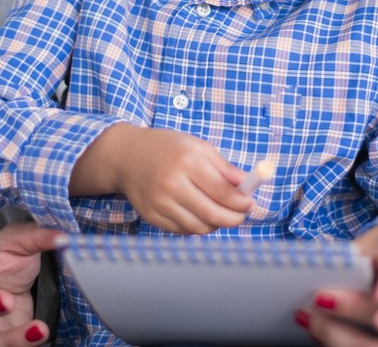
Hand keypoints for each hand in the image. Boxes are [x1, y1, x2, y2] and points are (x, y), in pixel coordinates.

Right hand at [0, 220, 59, 344]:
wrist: (19, 283)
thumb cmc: (7, 260)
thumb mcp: (20, 241)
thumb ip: (36, 236)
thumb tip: (61, 236)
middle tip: (5, 300)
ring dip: (11, 337)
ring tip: (36, 328)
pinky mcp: (1, 338)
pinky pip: (7, 346)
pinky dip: (25, 343)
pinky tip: (40, 334)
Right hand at [71, 123, 253, 233]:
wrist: (127, 156)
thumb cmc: (167, 147)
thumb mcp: (197, 146)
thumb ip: (223, 167)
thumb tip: (246, 184)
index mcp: (187, 161)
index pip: (222, 191)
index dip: (241, 201)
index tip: (251, 203)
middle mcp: (172, 184)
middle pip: (213, 214)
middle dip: (234, 218)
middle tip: (242, 214)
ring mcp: (160, 203)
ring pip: (199, 227)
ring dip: (216, 224)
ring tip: (221, 213)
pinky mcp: (151, 216)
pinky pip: (183, 231)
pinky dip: (197, 226)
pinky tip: (200, 214)